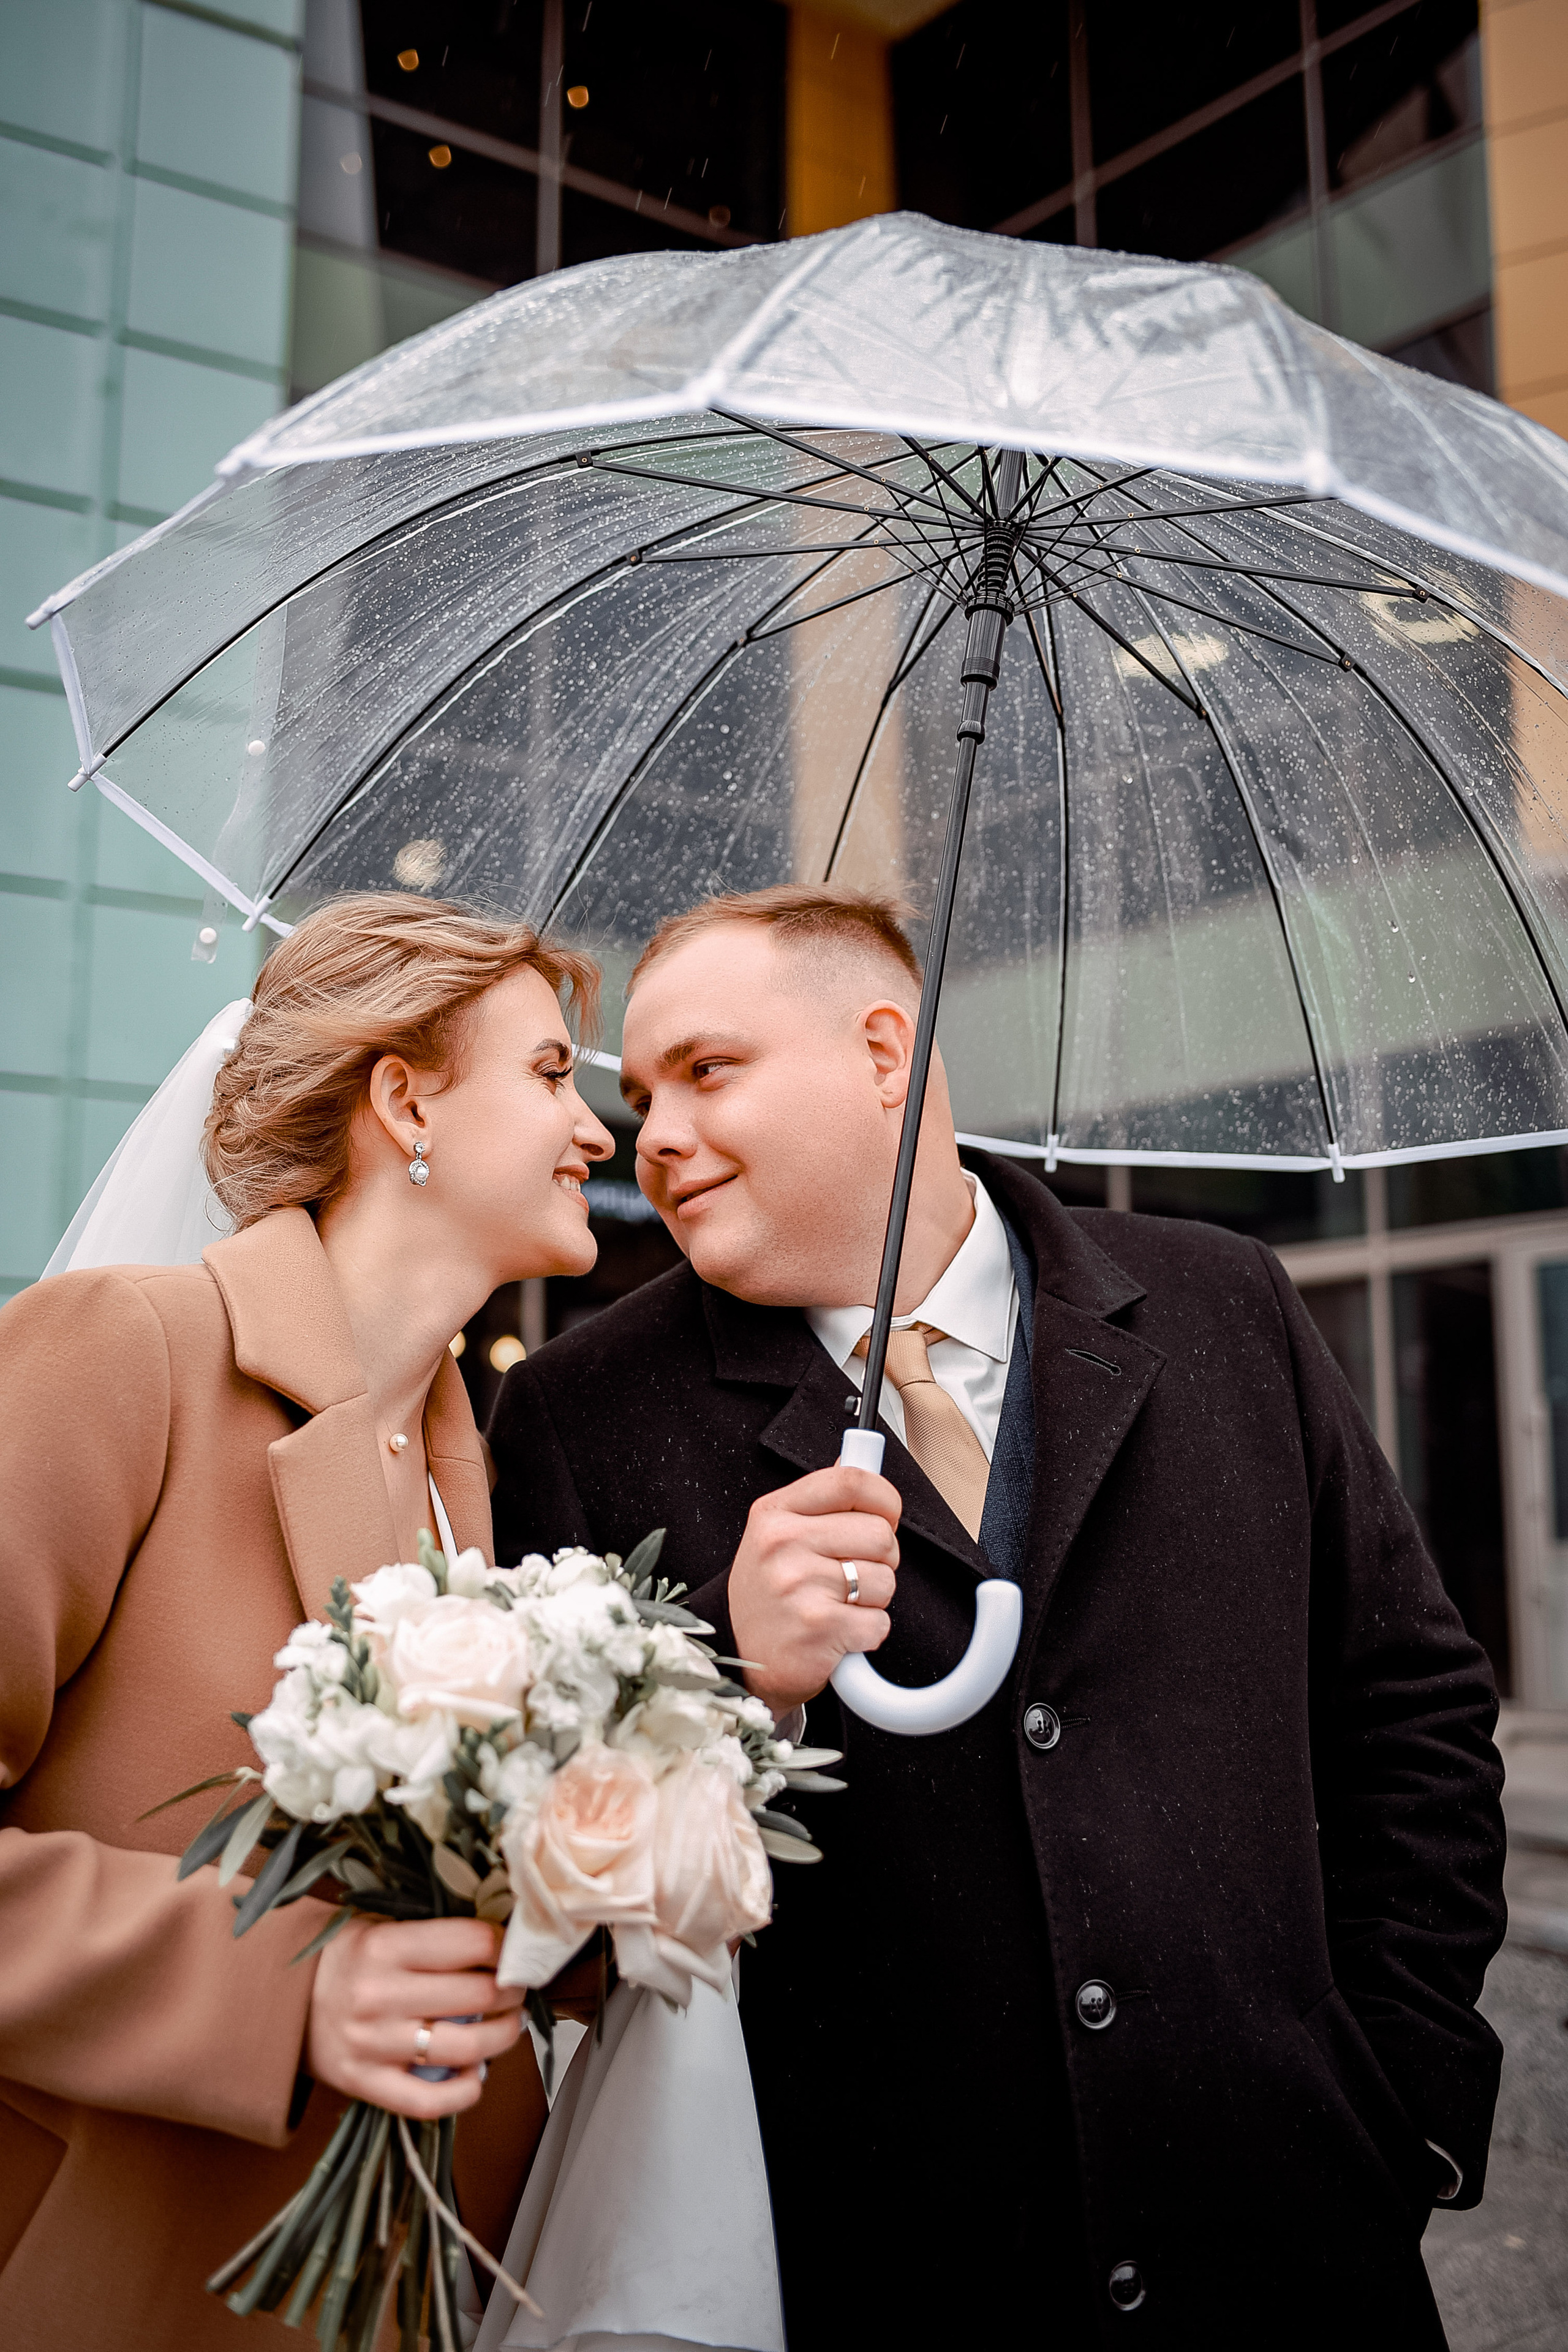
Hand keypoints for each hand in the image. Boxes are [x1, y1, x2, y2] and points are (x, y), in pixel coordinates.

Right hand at [306, 1916, 523, 2117]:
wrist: (281, 2001)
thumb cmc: (346, 1960)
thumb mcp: (382, 1927)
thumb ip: (434, 1935)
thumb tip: (503, 1942)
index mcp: (384, 1946)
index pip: (471, 1941)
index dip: (506, 1946)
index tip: (514, 1950)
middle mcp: (378, 1996)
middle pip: (477, 1994)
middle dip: (513, 1990)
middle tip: (518, 1987)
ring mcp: (372, 2045)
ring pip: (464, 2047)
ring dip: (503, 2036)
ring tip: (510, 2025)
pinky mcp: (365, 2085)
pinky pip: (429, 2101)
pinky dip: (466, 2090)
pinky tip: (478, 2073)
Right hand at [728, 1464, 900, 1711]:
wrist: (742, 1659)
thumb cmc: (768, 1596)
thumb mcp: (776, 1536)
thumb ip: (820, 1500)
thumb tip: (859, 1458)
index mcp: (774, 1514)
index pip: (851, 1481)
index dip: (884, 1498)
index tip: (885, 1517)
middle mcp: (782, 1544)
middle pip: (880, 1533)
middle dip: (881, 1559)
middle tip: (853, 1575)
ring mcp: (798, 1585)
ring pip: (885, 1579)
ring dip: (874, 1599)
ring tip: (839, 1605)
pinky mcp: (818, 1627)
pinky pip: (880, 1622)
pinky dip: (869, 1633)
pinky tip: (840, 1633)